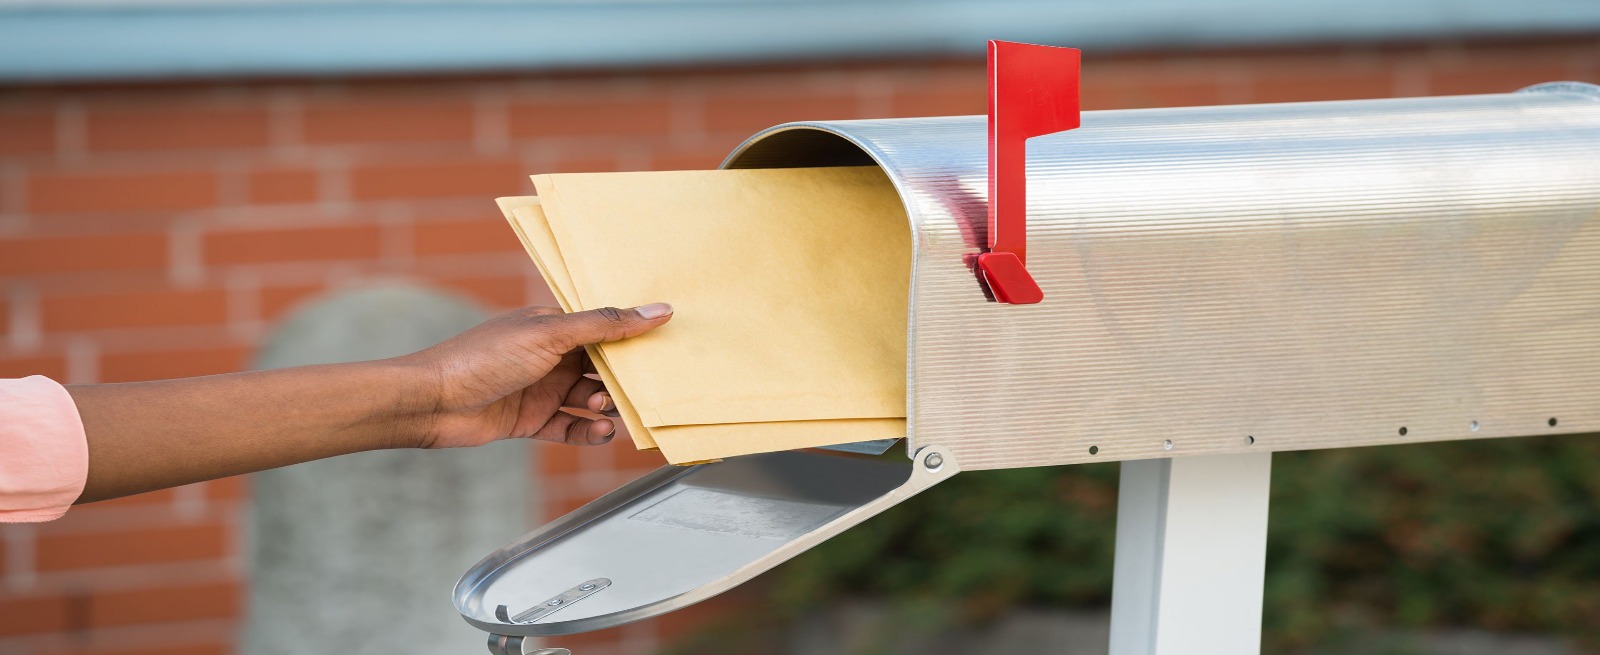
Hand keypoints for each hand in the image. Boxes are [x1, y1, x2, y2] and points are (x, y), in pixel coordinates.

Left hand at [401, 303, 672, 448]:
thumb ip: (605, 325)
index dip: (632, 340)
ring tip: (602, 410)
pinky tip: (599, 432)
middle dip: (622, 380)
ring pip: (589, 399)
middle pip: (601, 368)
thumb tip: (657, 310)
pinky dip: (588, 431)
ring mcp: (541, 389)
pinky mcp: (531, 420)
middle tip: (638, 390)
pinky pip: (570, 427)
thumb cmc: (483, 358)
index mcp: (553, 326)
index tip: (662, 351)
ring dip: (604, 407)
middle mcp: (550, 356)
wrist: (432, 402)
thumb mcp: (550, 335)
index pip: (605, 330)